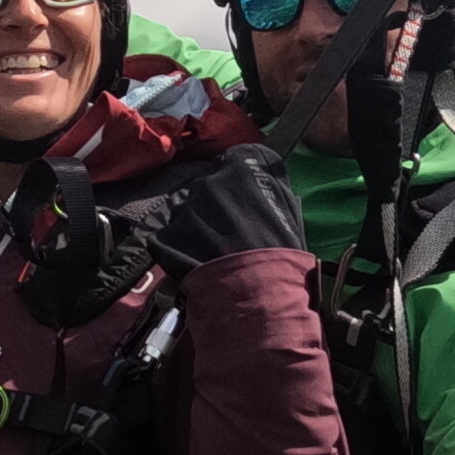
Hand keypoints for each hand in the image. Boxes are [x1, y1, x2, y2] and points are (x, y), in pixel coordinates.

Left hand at [146, 144, 304, 279]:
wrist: (257, 292)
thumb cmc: (281, 252)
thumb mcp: (288, 208)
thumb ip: (270, 184)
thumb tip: (260, 171)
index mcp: (240, 169)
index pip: (232, 162)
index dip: (235, 182)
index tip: (239, 200)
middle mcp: (208, 181)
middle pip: (205, 188)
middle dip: (213, 207)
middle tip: (227, 234)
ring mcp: (184, 208)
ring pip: (186, 213)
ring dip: (195, 228)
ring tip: (212, 253)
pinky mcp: (166, 234)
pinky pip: (169, 238)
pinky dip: (178, 250)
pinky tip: (197, 265)